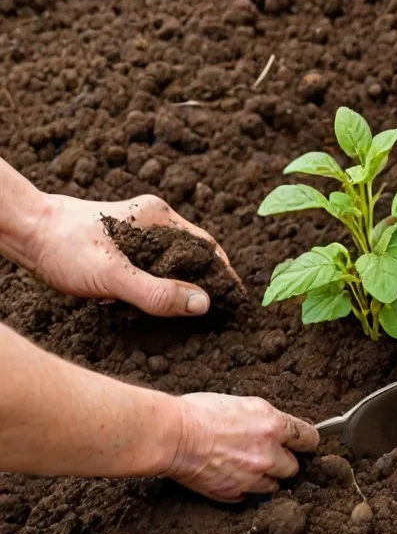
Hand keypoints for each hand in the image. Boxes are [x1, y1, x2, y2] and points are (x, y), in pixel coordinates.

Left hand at [24, 193, 235, 316]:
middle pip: (194, 256)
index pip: (209, 248)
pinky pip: (154, 267)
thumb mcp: (113, 275)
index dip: (226, 275)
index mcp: (160, 217)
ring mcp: (138, 232)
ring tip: (189, 316)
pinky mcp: (123, 245)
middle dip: (206, 284)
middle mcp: (154, 221)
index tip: (237, 302)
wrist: (22, 231)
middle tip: (217, 316)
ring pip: (173, 263)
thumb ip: (157, 291)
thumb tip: (204, 304)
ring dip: (181, 287)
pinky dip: (160, 286)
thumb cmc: (64, 247)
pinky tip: (153, 306)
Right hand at [166, 393, 319, 501]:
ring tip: (244, 467)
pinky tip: (229, 477)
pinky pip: (248, 497)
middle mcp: (269, 453)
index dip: (307, 443)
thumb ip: (265, 420)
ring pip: (273, 486)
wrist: (171, 435)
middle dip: (282, 462)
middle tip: (265, 455)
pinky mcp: (234, 493)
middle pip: (293, 467)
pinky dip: (242, 490)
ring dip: (264, 479)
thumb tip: (276, 428)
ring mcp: (253, 477)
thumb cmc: (198, 413)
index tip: (303, 444)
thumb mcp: (242, 404)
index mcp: (273, 425)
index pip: (309, 439)